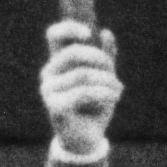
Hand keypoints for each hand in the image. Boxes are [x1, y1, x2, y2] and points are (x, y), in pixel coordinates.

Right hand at [41, 16, 119, 155]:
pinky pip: (83, 92)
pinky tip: (114, 98)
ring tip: (118, 90)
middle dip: (99, 59)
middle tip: (113, 72)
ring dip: (107, 81)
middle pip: (73, 53)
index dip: (70, 28)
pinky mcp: (54, 106)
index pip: (54, 35)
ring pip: (83, 74)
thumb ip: (105, 57)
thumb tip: (106, 32)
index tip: (88, 33)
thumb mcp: (104, 78)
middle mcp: (49, 74)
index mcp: (59, 62)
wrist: (88, 139)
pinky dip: (104, 94)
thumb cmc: (95, 106)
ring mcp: (48, 90)